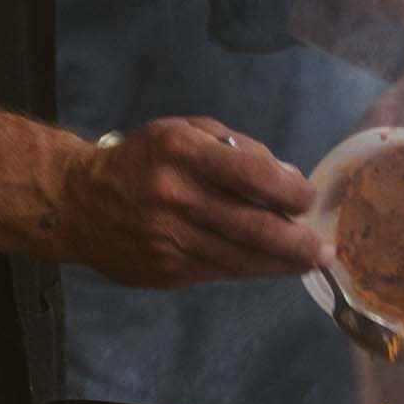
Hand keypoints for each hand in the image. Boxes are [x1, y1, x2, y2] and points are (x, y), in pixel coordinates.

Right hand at [57, 118, 329, 287]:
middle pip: (251, 225)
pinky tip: (273, 268)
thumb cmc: (143, 159)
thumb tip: (287, 179)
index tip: (310, 199)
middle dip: (296, 241)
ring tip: (310, 263)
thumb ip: (236, 149)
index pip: (251, 175)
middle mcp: (176, 197)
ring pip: (239, 257)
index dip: (289, 191)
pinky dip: (251, 270)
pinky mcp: (165, 269)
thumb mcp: (184, 132)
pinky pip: (219, 272)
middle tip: (325, 250)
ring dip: (281, 263)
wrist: (77, 202)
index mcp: (182, 153)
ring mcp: (169, 239)